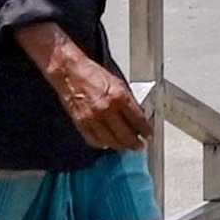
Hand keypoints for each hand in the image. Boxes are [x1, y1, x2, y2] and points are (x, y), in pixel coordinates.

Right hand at [21, 28, 154, 152]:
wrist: (71, 72)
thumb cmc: (93, 74)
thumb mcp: (119, 84)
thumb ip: (128, 101)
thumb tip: (138, 116)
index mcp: (119, 97)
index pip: (138, 120)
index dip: (145, 131)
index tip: (148, 135)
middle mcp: (106, 109)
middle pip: (125, 135)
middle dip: (135, 143)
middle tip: (139, 146)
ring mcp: (92, 118)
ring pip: (110, 141)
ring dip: (120, 146)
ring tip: (126, 146)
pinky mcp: (80, 123)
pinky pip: (94, 140)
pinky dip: (102, 144)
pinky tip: (107, 143)